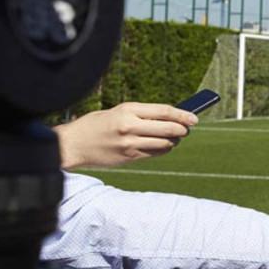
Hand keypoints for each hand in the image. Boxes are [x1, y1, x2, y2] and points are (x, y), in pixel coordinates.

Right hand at [54, 102, 197, 169]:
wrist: (73, 145)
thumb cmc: (96, 124)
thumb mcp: (117, 112)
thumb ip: (141, 114)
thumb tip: (170, 117)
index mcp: (128, 110)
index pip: (163, 111)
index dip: (182, 115)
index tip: (194, 117)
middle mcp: (130, 127)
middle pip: (169, 128)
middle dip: (182, 129)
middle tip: (187, 129)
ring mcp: (130, 144)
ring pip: (165, 143)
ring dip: (173, 141)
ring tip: (173, 137)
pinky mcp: (129, 157)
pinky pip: (155, 154)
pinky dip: (162, 149)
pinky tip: (161, 145)